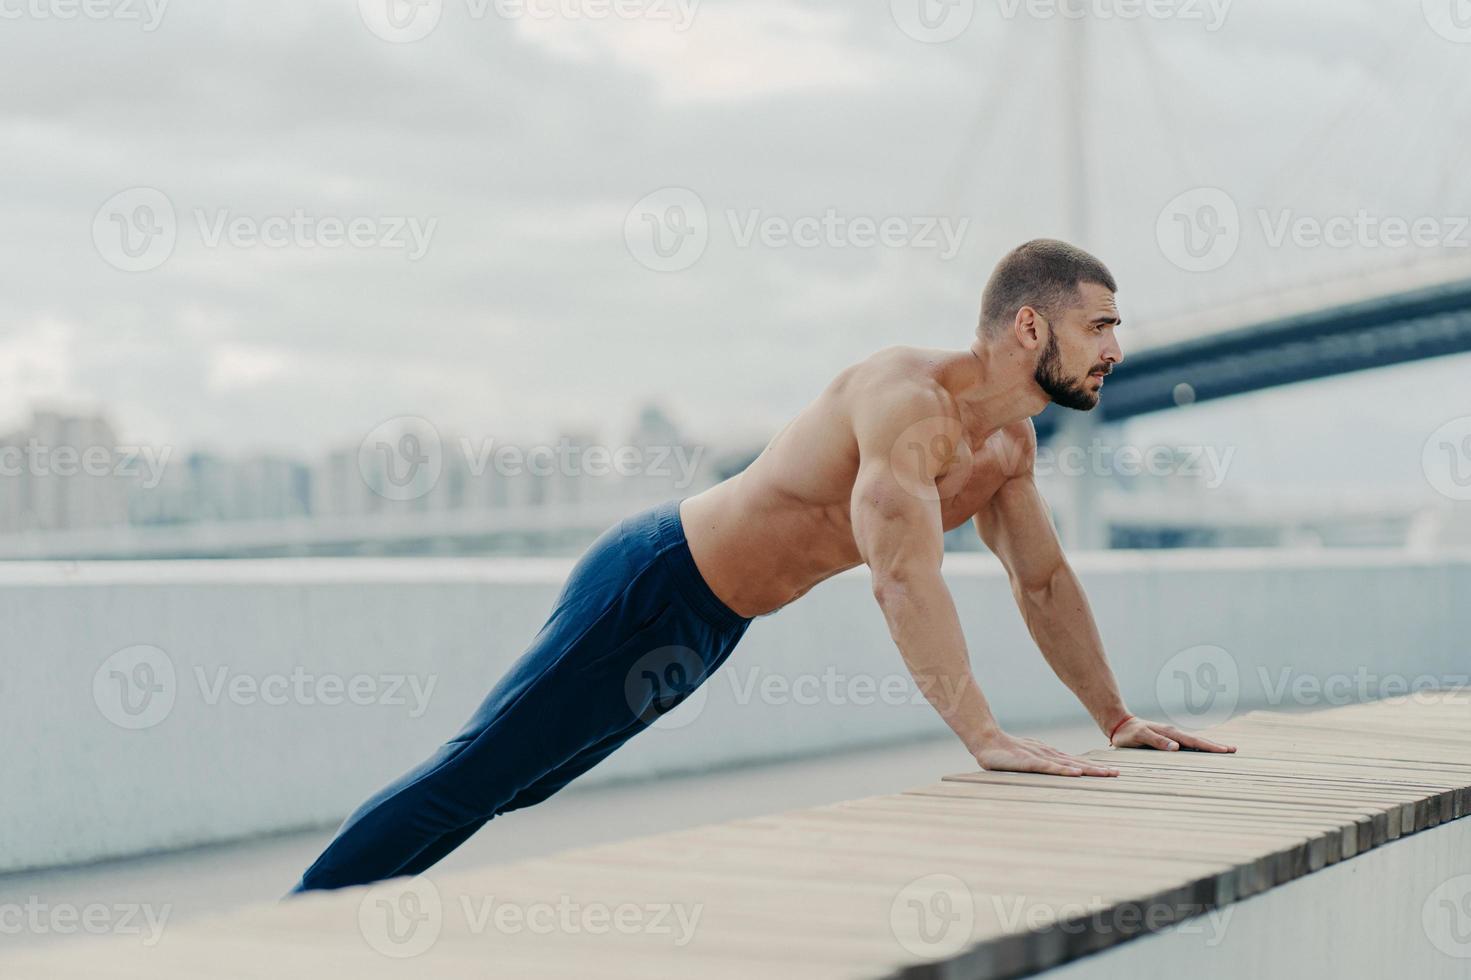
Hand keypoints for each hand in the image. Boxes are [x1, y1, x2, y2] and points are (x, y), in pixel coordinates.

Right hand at [972, 730, 1119, 776]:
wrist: (986, 740)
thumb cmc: (1005, 753)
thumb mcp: (1028, 759)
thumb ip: (1041, 765)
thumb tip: (1053, 772)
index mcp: (1050, 756)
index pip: (1076, 763)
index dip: (1094, 768)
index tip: (1111, 773)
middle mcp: (1049, 755)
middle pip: (1078, 764)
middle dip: (1098, 770)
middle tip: (1117, 774)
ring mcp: (1040, 757)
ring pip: (1069, 765)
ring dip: (1088, 770)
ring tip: (1105, 774)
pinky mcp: (1030, 761)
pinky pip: (1050, 767)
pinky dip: (1064, 770)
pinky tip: (1076, 773)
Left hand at [1109, 715, 1235, 752]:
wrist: (1120, 725)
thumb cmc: (1128, 733)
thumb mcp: (1140, 737)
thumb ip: (1157, 741)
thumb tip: (1176, 748)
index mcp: (1170, 733)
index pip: (1194, 741)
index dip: (1210, 746)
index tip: (1225, 750)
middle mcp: (1174, 734)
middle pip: (1198, 741)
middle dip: (1215, 746)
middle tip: (1233, 750)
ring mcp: (1172, 736)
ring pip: (1194, 742)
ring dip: (1208, 747)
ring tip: (1224, 751)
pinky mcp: (1168, 740)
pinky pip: (1186, 745)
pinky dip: (1198, 748)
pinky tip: (1203, 752)